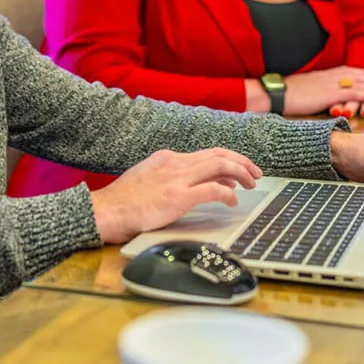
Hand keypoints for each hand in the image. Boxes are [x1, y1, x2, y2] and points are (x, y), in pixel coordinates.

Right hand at [90, 148, 262, 243]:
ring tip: (251, 183)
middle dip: (241, 162)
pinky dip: (228, 193)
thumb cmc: (124, 201)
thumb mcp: (147, 178)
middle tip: (255, 172)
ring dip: (241, 173)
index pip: (206, 153)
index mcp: (168, 157)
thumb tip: (191, 183)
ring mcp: (177, 178)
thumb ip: (169, 176)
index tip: (238, 170)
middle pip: (218, 154)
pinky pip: (213, 189)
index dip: (227, 161)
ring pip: (220, 165)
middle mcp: (175, 163)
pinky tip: (233, 200)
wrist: (108, 210)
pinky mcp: (178, 196)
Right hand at [282, 67, 363, 117]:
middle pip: (358, 74)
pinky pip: (353, 92)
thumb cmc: (288, 93)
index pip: (350, 70)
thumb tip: (325, 92)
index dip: (363, 74)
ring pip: (359, 82)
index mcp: (325, 73)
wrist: (277, 93)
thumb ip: (319, 86)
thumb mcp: (307, 86)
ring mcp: (331, 84)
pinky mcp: (330, 94)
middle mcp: (331, 75)